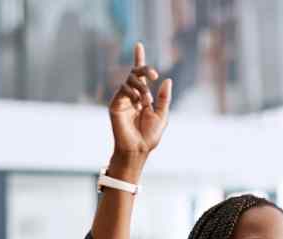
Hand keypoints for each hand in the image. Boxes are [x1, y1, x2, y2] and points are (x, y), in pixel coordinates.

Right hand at [108, 42, 172, 157]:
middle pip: (135, 74)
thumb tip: (167, 80)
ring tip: (146, 100)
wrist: (138, 149)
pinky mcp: (115, 105)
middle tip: (154, 74)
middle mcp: (131, 96)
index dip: (139, 60)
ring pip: (129, 80)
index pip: (141, 76)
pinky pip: (123, 90)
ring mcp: (122, 100)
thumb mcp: (162, 115)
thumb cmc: (149, 136)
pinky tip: (138, 102)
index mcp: (142, 98)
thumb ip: (164, 98)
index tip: (139, 44)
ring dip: (141, 86)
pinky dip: (132, 92)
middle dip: (144, 69)